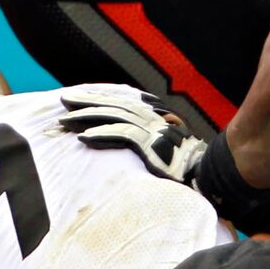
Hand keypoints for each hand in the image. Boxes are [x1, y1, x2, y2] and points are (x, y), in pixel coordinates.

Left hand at [58, 85, 204, 187]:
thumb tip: (129, 131)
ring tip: (65, 119)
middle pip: (114, 104)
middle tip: (64, 100)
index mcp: (154, 114)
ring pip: (113, 116)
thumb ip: (149, 132)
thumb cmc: (185, 162)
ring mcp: (151, 130)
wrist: (205, 173)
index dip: (100, 96)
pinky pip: (121, 136)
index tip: (79, 95)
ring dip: (87, 117)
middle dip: (87, 101)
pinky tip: (83, 137)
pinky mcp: (150, 145)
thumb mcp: (167, 140)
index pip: (122, 99)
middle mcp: (152, 117)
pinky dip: (101, 135)